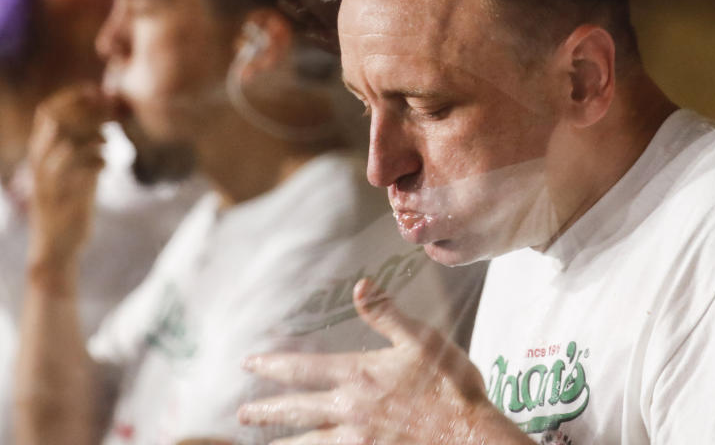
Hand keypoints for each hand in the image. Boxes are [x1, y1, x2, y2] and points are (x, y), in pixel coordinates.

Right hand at [27, 85, 110, 277]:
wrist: (57, 250)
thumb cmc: (70, 208)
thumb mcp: (77, 173)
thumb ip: (84, 149)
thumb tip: (104, 124)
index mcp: (39, 153)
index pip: (47, 111)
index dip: (71, 97)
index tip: (96, 92)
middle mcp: (39, 163)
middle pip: (56, 119)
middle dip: (85, 110)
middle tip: (111, 113)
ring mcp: (49, 180)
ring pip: (66, 141)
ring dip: (93, 136)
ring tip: (107, 142)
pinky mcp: (62, 198)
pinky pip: (78, 169)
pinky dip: (97, 160)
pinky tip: (107, 166)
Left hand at [238, 279, 516, 444]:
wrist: (472, 436)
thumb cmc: (452, 387)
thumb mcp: (422, 340)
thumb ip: (386, 314)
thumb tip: (360, 285)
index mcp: (358, 375)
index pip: (302, 368)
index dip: (272, 366)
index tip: (249, 364)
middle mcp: (349, 409)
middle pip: (296, 410)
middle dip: (266, 411)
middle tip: (242, 414)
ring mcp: (356, 439)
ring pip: (307, 442)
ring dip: (281, 442)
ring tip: (262, 444)